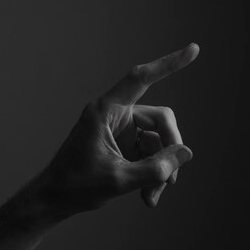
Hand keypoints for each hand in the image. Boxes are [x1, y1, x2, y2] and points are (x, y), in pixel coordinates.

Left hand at [34, 43, 199, 218]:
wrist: (55, 199)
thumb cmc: (76, 185)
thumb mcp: (118, 180)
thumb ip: (154, 169)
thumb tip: (186, 154)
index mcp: (105, 110)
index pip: (140, 79)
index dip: (168, 64)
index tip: (194, 49)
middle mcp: (115, 115)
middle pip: (160, 119)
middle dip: (170, 148)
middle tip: (170, 178)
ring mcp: (121, 130)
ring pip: (158, 141)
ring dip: (161, 169)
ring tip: (152, 196)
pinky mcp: (124, 146)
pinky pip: (151, 154)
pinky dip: (152, 174)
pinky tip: (148, 197)